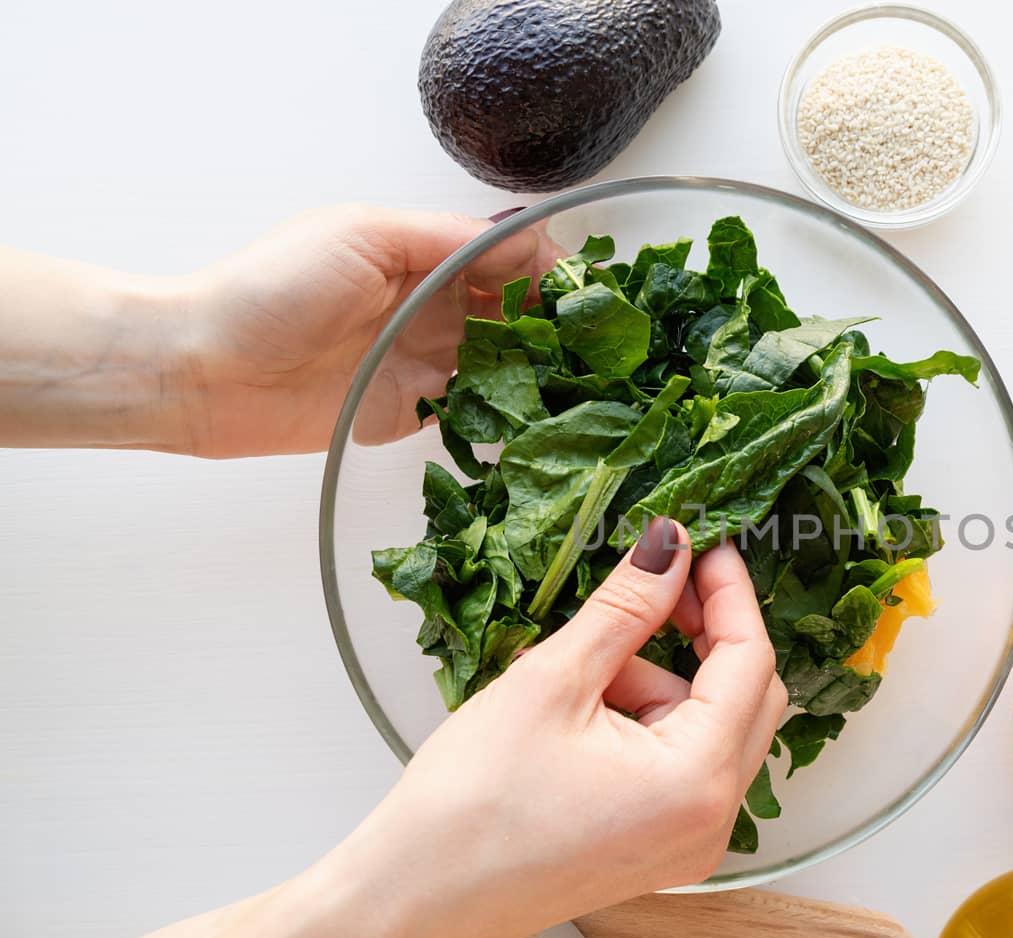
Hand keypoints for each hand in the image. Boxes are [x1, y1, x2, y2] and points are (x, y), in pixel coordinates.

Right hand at [0, 518, 787, 937]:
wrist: (391, 906)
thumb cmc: (454, 810)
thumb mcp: (542, 681)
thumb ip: (618, 605)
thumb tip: (671, 537)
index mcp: (697, 784)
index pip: (751, 659)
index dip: (728, 585)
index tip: (699, 528)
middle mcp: (707, 819)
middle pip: (734, 689)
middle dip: (683, 630)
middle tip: (616, 587)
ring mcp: (677, 835)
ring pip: (695, 717)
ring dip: (643, 671)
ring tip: (558, 661)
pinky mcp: (640, 838)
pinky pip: (661, 752)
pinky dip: (627, 710)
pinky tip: (558, 698)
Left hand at [179, 205, 561, 456]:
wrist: (206, 370)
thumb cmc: (272, 289)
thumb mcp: (364, 235)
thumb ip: (447, 236)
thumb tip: (525, 241)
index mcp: (420, 251)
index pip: (506, 253)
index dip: (547, 268)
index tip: (581, 290)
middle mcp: (430, 304)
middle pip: (515, 308)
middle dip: (555, 319)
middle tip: (594, 340)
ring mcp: (425, 359)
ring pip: (505, 360)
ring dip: (540, 366)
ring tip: (581, 378)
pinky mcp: (413, 411)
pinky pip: (475, 411)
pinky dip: (507, 411)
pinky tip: (540, 414)